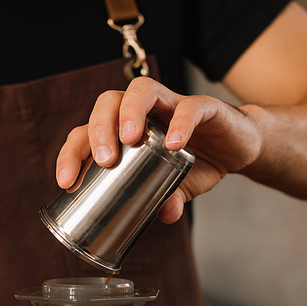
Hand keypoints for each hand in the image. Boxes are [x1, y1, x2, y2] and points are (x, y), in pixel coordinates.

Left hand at [56, 77, 262, 222]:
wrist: (239, 149)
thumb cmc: (198, 163)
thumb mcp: (177, 187)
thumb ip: (167, 199)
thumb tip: (163, 215)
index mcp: (125, 131)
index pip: (87, 132)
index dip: (72, 153)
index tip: (66, 182)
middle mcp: (144, 111)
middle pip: (108, 101)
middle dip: (99, 128)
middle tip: (104, 160)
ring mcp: (172, 104)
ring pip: (141, 90)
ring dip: (130, 112)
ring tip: (129, 140)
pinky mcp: (204, 107)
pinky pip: (190, 107)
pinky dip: (180, 123)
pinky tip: (173, 144)